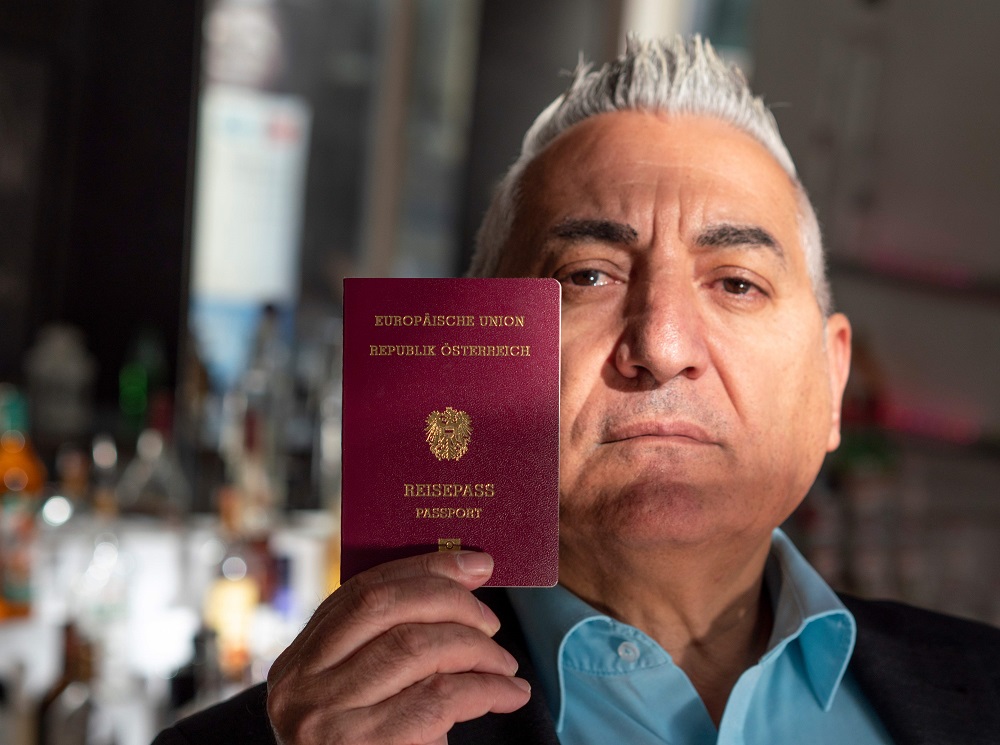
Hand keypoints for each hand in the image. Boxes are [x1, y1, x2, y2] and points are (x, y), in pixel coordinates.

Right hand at [266, 551, 530, 744]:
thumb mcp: (355, 695)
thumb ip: (386, 646)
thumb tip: (465, 578)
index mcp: (298, 662)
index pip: (363, 591)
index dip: (425, 568)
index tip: (475, 564)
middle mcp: (301, 686)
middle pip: (386, 607)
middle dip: (453, 602)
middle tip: (491, 623)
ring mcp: (327, 719)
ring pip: (416, 648)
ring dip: (476, 648)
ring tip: (504, 665)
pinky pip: (440, 698)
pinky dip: (486, 689)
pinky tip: (508, 694)